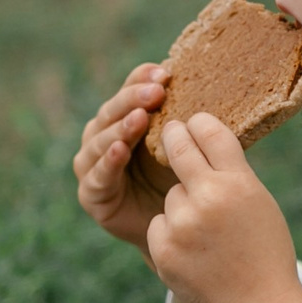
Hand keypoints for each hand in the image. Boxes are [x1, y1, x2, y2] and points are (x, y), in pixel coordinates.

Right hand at [73, 63, 175, 250]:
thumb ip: (185, 119)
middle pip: (112, 112)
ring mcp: (91, 165)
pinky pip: (98, 175)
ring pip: (101, 140)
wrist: (176, 230)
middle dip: (133, 100)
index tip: (165, 73)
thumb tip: (211, 81)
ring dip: (121, 128)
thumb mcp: (185, 146)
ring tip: (140, 118)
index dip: (143, 79)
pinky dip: (108, 162)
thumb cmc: (180, 181)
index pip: (130, 91)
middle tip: (156, 92)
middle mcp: (102, 137)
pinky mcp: (90, 194)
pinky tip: (120, 150)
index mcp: (122, 119)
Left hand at [146, 114, 301, 302]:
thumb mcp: (259, 204)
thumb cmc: (265, 253)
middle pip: (178, 148)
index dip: (199, 123)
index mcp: (238, 182)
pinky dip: (171, 234)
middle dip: (172, 137)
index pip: (210, 132)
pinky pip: (159, 224)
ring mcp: (182, 223)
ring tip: (206, 235)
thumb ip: (232, 174)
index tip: (192, 121)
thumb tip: (203, 141)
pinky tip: (193, 254)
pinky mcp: (163, 247)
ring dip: (181, 206)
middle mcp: (208, 197)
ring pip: (171, 195)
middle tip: (170, 133)